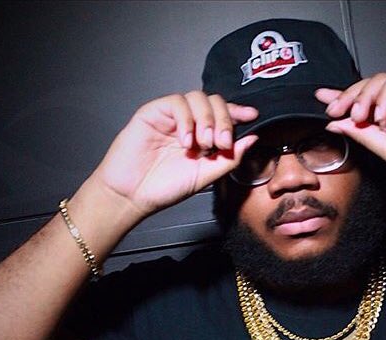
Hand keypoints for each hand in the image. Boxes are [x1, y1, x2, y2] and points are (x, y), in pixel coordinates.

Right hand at [93, 92, 258, 219]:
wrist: (133, 195)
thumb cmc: (164, 187)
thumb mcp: (205, 175)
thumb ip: (229, 158)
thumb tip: (252, 139)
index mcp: (202, 136)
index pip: (223, 115)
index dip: (238, 112)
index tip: (252, 116)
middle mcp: (188, 123)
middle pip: (214, 102)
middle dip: (224, 120)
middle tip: (222, 143)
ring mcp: (171, 117)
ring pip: (197, 98)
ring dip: (207, 119)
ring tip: (203, 144)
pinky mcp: (153, 112)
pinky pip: (176, 102)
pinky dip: (186, 119)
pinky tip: (185, 140)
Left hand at [315, 72, 385, 189]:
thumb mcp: (385, 149)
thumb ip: (360, 134)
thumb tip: (334, 124)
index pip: (360, 103)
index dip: (341, 98)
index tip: (322, 99)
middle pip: (366, 88)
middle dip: (348, 97)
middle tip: (337, 110)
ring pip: (379, 81)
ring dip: (364, 96)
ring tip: (362, 116)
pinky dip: (384, 95)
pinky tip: (382, 114)